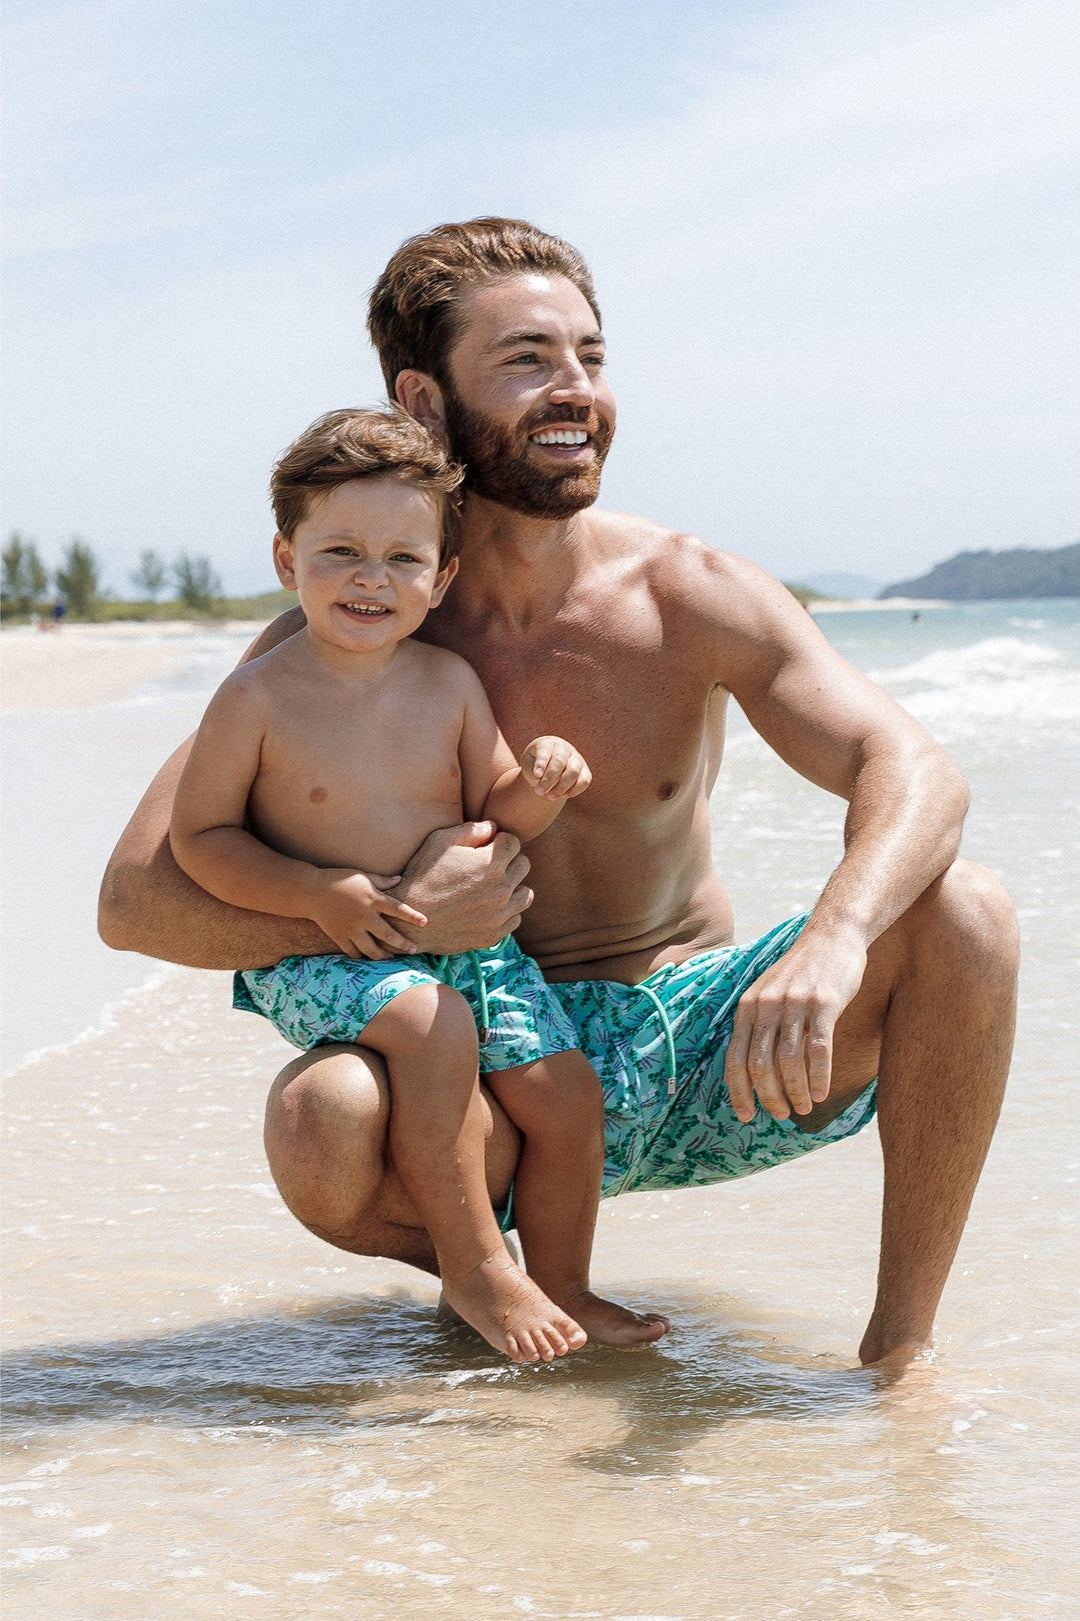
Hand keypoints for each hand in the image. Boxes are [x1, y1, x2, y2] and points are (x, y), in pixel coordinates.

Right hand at [309, 869, 428, 960]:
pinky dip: (362, 956)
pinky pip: (354, 952)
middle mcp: (364, 916)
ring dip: (384, 956)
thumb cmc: (339, 880)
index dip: (412, 916)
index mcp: (372, 899)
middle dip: (403, 944)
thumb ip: (382, 881)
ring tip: (391, 958)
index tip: (425, 922)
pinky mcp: (340, 936)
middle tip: (414, 950)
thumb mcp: (362, 876)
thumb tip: (400, 880)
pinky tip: (368, 957)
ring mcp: (351, 928)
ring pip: (371, 949)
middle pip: (388, 935)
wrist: (311, 892)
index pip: (397, 908)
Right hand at [392, 823, 533, 953]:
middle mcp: (501, 889)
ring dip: (513, 887)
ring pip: (525, 894)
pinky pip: (514, 918)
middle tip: (487, 866)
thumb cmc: (422, 876)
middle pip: (523, 866)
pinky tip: (487, 907)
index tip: (485, 847)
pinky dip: (505, 912)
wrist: (408, 921)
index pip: (514, 843)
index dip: (498, 842)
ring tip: (492, 887)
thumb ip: (471, 830)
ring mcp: (499, 914)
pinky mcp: (494, 934)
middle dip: (508, 861)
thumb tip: (493, 827)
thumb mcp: (439, 842)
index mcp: (491, 863)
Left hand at [521, 737, 591, 800]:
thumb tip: (541, 779)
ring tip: (550, 797)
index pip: (545, 751)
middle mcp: (564, 748)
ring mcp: (577, 758)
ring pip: (573, 772)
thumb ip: (532, 770)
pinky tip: (562, 796)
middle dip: (549, 779)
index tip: (536, 775)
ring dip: (561, 787)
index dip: (541, 763)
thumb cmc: (534, 764)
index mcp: (548, 743)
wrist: (548, 766)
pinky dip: (574, 790)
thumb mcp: (527, 764)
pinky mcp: (585, 771)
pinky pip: (584, 780)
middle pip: (559, 762)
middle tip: (539, 792)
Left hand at [722, 925, 867, 1121]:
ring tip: (804, 1108)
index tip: (745, 1116)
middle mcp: (766, 1005)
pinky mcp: (823, 1003)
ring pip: (788, 1061)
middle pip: (760, 1065)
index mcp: (748, 1007)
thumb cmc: (801, 973)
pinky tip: (821, 1094)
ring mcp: (794, 1004)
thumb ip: (759, 1026)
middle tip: (782, 1114)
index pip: (735, 1059)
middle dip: (769, 1097)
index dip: (738, 1092)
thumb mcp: (768, 994)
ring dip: (795, 1092)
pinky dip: (819, 1077)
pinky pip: (818, 1049)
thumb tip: (755, 1073)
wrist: (831, 937)